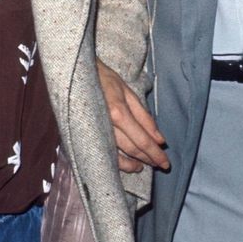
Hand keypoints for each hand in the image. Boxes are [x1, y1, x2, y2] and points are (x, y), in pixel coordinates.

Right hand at [96, 58, 169, 172]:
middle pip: (132, 149)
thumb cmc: (105, 80)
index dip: (155, 153)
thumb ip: (144, 117)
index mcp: (118, 112)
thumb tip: (159, 139)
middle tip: (162, 165)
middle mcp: (107, 125)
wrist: (77, 76)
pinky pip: (104, 155)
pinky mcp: (88, 136)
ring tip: (146, 166)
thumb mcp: (128, 93)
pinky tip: (129, 164)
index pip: (142, 139)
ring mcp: (95, 132)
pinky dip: (118, 163)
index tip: (166, 163)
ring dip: (134, 163)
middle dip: (149, 159)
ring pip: (119, 156)